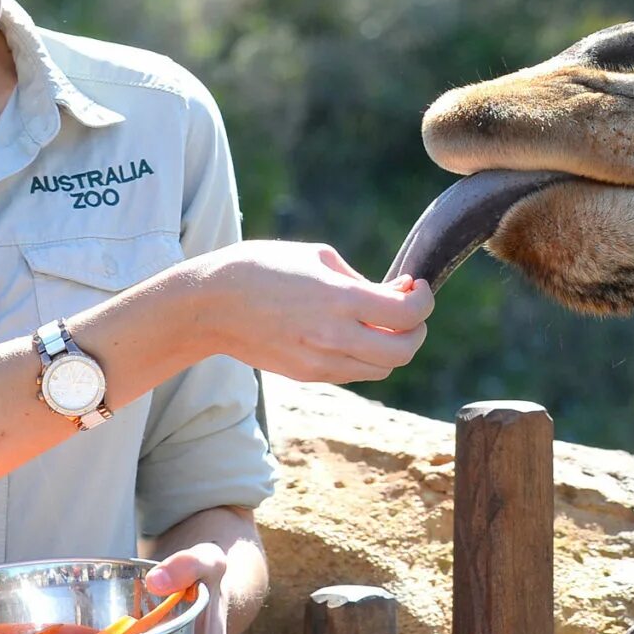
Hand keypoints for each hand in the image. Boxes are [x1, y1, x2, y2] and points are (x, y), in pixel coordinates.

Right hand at [200, 240, 434, 382]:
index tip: (415, 286)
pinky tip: (355, 333)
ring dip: (394, 346)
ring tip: (381, 322)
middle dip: (417, 329)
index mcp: (340, 300)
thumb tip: (392, 295)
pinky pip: (356, 373)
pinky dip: (367, 357)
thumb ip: (359, 280)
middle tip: (408, 309)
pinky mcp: (308, 375)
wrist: (210, 306)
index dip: (424, 300)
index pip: (408, 314)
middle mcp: (334, 336)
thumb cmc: (261, 268)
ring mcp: (321, 362)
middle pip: (404, 351)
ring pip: (383, 369)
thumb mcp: (316, 257)